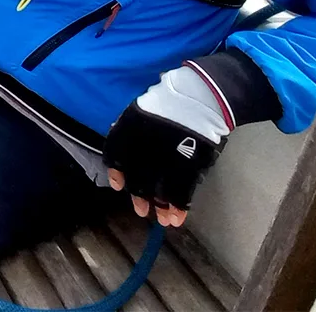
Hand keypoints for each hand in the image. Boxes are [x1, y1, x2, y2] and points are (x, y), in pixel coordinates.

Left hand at [104, 84, 226, 226]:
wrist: (201, 95)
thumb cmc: (168, 102)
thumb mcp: (140, 108)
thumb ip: (126, 125)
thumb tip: (114, 134)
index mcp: (130, 125)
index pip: (114, 151)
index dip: (115, 171)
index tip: (118, 185)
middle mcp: (145, 142)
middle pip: (137, 176)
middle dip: (139, 196)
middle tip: (141, 210)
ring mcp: (168, 154)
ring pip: (160, 188)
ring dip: (160, 206)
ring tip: (162, 219)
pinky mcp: (190, 163)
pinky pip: (182, 190)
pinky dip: (179, 207)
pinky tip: (178, 217)